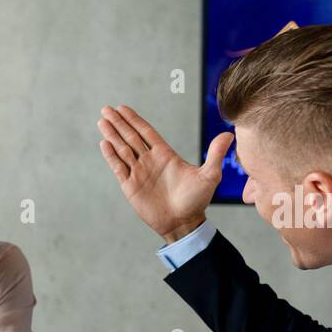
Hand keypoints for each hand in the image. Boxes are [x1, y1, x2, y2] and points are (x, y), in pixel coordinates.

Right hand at [98, 105, 232, 241]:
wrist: (183, 223)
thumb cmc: (197, 200)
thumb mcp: (210, 175)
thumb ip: (215, 154)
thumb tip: (229, 134)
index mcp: (165, 154)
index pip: (146, 132)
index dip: (134, 119)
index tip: (123, 108)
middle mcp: (149, 161)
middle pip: (130, 137)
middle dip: (118, 122)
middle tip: (106, 109)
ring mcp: (139, 173)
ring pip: (122, 149)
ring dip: (112, 135)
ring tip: (102, 121)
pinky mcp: (130, 186)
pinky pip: (118, 167)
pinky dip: (111, 155)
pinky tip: (104, 143)